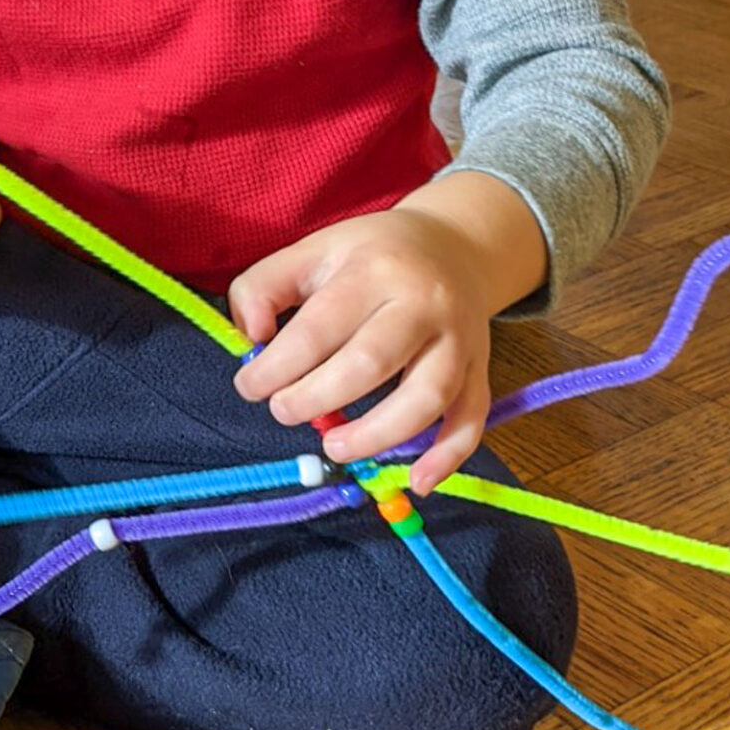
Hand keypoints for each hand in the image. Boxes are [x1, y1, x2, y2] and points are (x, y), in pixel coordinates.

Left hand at [229, 172, 545, 494]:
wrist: (456, 246)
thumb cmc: (370, 257)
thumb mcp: (310, 250)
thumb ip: (262, 287)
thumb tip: (251, 339)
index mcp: (374, 270)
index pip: (319, 328)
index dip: (277, 367)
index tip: (250, 386)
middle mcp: (423, 304)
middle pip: (370, 363)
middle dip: (316, 398)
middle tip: (283, 412)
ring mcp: (458, 340)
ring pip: (426, 397)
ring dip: (376, 434)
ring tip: (334, 448)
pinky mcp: (480, 370)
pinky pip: (471, 418)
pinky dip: (448, 455)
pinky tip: (418, 482)